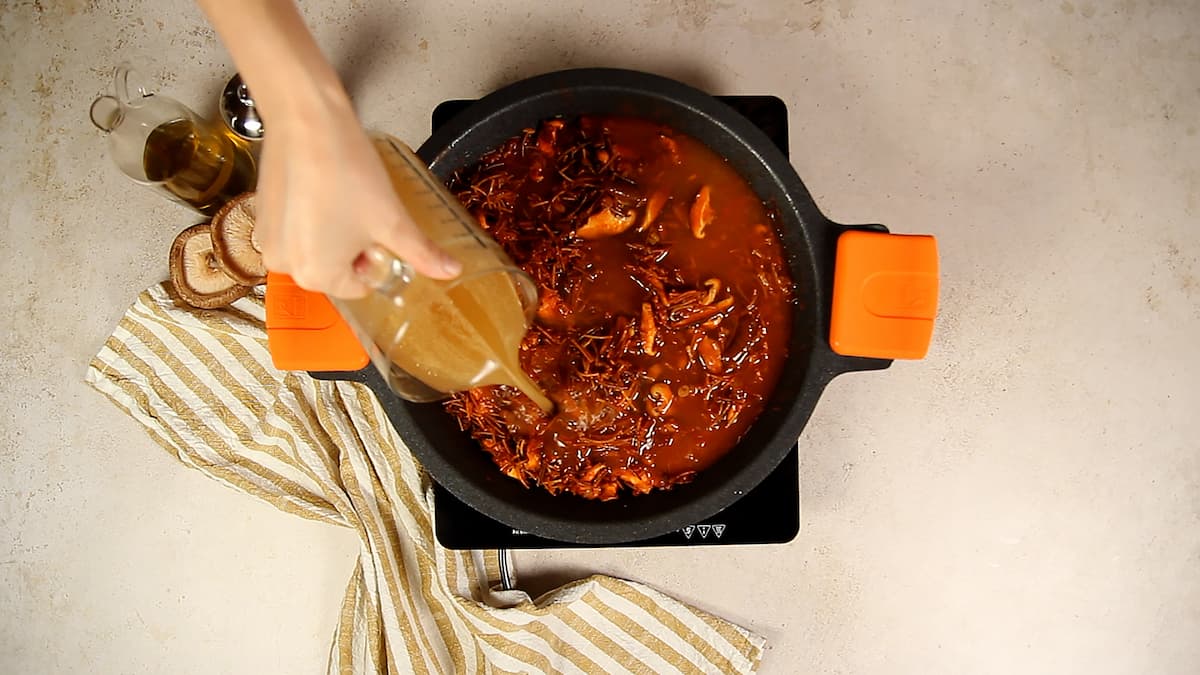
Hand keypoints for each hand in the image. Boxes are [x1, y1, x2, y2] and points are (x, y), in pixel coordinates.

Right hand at [253, 95, 461, 297]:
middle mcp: (285, 265)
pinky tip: (321, 189)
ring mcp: (268, 239)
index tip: (377, 228)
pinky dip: (310, 216)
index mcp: (317, 276)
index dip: (375, 257)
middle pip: (335, 268)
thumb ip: (421, 253)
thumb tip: (450, 271)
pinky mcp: (261, 214)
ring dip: (332, 232)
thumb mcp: (392, 220)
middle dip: (352, 246)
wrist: (307, 121)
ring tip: (341, 198)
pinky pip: (295, 228)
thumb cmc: (347, 173)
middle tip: (362, 211)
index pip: (359, 285)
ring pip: (315, 248)